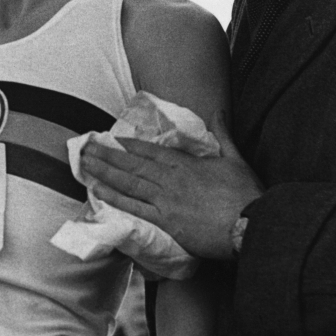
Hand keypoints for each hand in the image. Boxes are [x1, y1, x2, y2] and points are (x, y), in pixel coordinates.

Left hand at [80, 111, 263, 259]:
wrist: (250, 224)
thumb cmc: (246, 194)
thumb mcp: (236, 159)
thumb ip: (223, 134)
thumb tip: (218, 111)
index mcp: (186, 163)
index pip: (151, 151)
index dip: (130, 145)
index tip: (113, 140)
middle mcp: (171, 178)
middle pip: (133, 164)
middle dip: (108, 155)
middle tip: (87, 148)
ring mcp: (165, 198)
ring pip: (128, 182)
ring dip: (105, 172)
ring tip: (85, 165)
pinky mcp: (165, 220)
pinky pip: (134, 206)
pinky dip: (114, 197)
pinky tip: (98, 191)